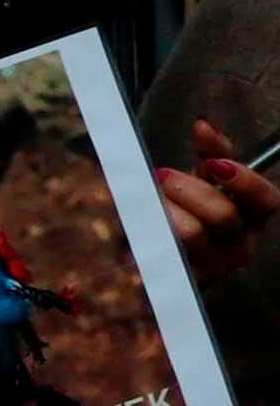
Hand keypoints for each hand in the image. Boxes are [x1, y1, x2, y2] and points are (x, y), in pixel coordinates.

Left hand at [160, 113, 275, 281]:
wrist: (148, 256)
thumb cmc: (184, 212)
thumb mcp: (201, 180)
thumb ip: (210, 153)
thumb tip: (203, 124)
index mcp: (251, 219)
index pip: (266, 201)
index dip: (244, 180)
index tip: (213, 163)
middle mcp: (239, 246)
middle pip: (225, 215)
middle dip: (189, 189)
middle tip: (161, 175)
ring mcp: (213, 267)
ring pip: (193, 232)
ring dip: (166, 207)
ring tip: (148, 199)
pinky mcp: (182, 282)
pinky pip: (166, 252)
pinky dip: (151, 230)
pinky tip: (140, 221)